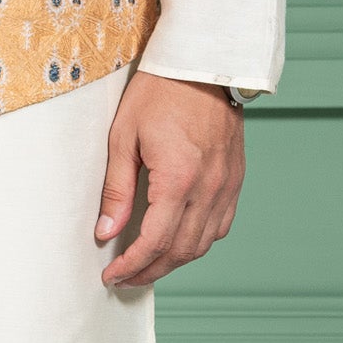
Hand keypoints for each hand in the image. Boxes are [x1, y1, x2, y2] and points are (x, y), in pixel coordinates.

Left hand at [95, 72, 244, 288]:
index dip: (131, 266)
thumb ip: (117, 190)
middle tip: (125, 279)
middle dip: (150, 271)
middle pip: (181, 250)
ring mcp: (227, 185)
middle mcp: (209, 188)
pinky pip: (220, 225)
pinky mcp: (236, 179)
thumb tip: (106, 232)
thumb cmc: (160, 93)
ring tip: (148, 265)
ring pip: (204, 243)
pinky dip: (198, 241)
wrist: (204, 63)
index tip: (112, 277)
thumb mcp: (124, 137)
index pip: (154, 242)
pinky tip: (179, 241)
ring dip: (175, 261)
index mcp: (178, 178)